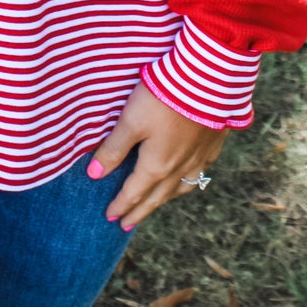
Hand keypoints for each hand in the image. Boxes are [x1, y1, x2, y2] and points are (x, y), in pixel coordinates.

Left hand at [88, 79, 227, 229]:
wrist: (208, 82)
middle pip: (156, 197)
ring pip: (179, 188)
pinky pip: (199, 173)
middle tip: (126, 224)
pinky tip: (187, 176)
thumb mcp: (130, 121)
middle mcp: (179, 169)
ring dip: (164, 199)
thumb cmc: (163, 99)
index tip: (109, 218)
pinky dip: (188, 181)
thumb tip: (94, 175)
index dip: (120, 206)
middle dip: (139, 211)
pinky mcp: (212, 145)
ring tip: (155, 204)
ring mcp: (199, 159)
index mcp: (156, 166)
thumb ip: (113, 149)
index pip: (134, 193)